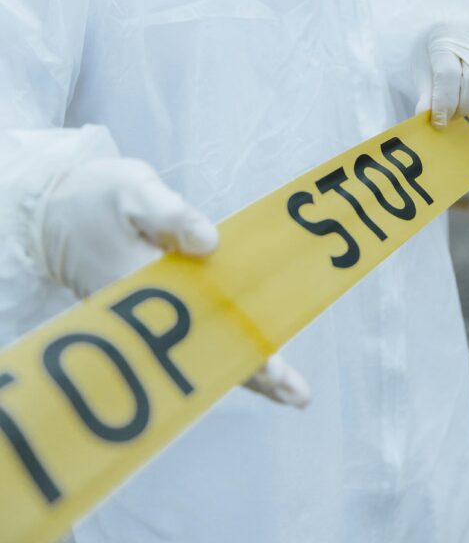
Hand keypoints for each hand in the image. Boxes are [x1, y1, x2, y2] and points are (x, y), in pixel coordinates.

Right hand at [29, 156, 309, 407]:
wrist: (55, 212)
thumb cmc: (98, 197)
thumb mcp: (134, 190)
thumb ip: (170, 214)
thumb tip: (209, 242)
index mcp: (141, 281)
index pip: (196, 322)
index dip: (235, 345)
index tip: (271, 365)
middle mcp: (144, 313)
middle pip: (204, 351)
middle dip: (251, 372)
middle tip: (297, 393)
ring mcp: (146, 318)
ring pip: (202, 351)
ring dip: (247, 368)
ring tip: (294, 392)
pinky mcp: (152, 312)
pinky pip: (195, 337)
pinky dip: (229, 348)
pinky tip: (261, 360)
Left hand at [416, 22, 468, 126]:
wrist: (446, 31)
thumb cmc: (432, 57)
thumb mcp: (421, 73)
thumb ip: (426, 95)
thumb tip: (424, 116)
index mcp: (442, 41)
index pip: (448, 74)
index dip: (445, 103)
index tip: (439, 122)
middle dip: (464, 105)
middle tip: (455, 113)